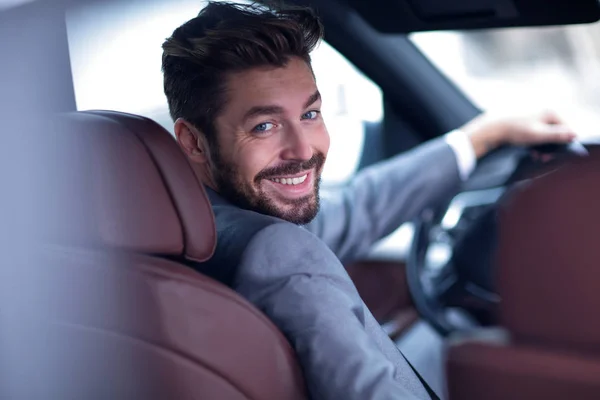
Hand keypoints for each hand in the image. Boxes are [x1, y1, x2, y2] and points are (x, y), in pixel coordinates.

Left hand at [460, 111, 576, 158]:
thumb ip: (557, 135)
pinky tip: (530, 152)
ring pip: (544, 136)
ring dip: (542, 147)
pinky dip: (534, 145)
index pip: (566, 129)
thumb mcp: (539, 135)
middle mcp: (542, 113)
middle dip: (551, 147)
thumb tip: (574, 134)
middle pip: (555, 133)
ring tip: (536, 156)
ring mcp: (533, 118)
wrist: (492, 129)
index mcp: (549, 113)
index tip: (555, 155)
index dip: (563, 143)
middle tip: (544, 158)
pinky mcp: (524, 124)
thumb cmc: (515, 130)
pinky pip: (534, 136)